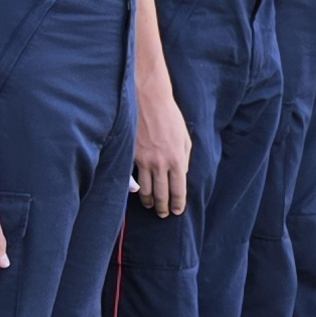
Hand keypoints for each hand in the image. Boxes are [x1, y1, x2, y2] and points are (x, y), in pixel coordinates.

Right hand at [130, 77, 189, 217]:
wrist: (149, 100)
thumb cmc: (170, 116)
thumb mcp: (185, 138)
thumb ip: (184, 158)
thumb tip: (180, 174)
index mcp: (177, 160)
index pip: (178, 190)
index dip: (177, 204)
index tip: (176, 211)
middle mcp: (160, 164)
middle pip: (161, 195)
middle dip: (163, 208)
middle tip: (162, 215)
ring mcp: (144, 161)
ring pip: (145, 190)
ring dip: (148, 202)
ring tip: (150, 206)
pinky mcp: (131, 156)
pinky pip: (132, 177)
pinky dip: (135, 187)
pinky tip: (136, 192)